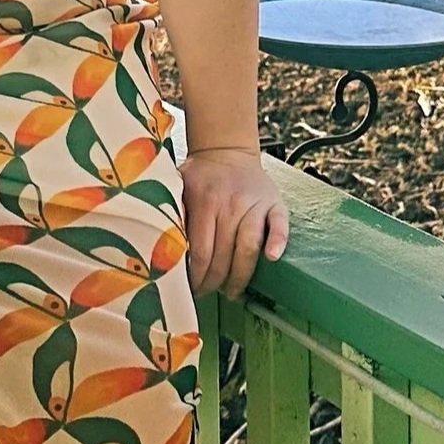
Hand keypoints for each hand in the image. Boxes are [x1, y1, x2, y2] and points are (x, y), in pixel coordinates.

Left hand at [180, 146, 288, 293]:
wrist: (227, 150)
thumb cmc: (199, 175)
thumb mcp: (178, 189)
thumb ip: (174, 216)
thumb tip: (164, 252)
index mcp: (205, 201)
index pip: (201, 250)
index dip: (197, 276)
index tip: (192, 289)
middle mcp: (231, 203)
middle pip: (224, 254)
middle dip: (215, 281)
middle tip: (208, 293)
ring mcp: (254, 203)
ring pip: (249, 246)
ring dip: (241, 275)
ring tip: (232, 292)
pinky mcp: (274, 202)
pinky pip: (279, 224)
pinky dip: (278, 241)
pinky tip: (272, 259)